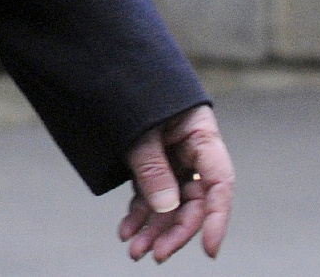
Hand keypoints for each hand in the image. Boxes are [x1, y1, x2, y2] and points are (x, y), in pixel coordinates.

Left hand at [118, 103, 232, 261]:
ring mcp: (169, 157)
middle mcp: (190, 149)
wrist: (100, 64)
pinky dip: (138, 214)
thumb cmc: (125, 88)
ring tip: (133, 251)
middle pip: (192, 200)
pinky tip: (126, 232)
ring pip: (169, 202)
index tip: (210, 250)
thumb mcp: (138, 128)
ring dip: (153, 228)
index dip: (217, 219)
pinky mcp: (148, 163)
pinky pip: (149, 194)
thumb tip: (167, 209)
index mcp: (201, 134)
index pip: (219, 183)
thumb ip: (152, 167)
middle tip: (155, 255)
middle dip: (174, 230)